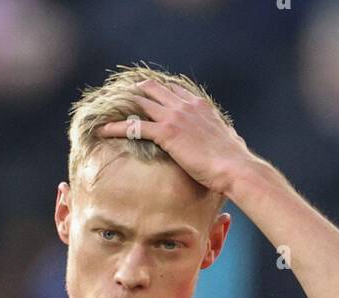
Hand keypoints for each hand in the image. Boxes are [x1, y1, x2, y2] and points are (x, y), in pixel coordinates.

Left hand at [98, 78, 253, 194]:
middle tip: (117, 100)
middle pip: (152, 89)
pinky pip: (134, 126)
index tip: (142, 96)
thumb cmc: (234, 160)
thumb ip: (225, 134)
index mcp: (199, 105)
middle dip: (133, 92)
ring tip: (105, 111)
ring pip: (140, 103)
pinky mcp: (166, 133)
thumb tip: (233, 140)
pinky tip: (103, 130)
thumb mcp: (230, 140)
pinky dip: (116, 127)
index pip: (172, 90)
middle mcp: (185, 105)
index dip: (156, 91)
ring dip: (121, 106)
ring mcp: (175, 117)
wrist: (235, 167)